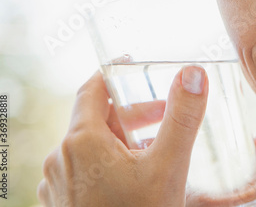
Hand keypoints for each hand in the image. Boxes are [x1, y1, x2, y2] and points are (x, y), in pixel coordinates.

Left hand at [37, 67, 255, 205]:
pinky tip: (136, 178)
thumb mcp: (168, 167)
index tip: (134, 64)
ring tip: (157, 146)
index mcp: (82, 140)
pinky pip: (87, 169)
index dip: (114, 72)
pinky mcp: (66, 204)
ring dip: (124, 138)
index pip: (93, 87)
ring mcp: (60, 185)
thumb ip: (182, 118)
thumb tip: (194, 74)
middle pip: (97, 118)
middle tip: (165, 113)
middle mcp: (63, 159)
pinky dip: (111, 162)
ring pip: (93, 145)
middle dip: (134, 111)